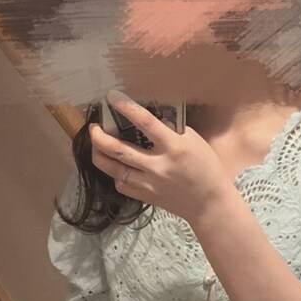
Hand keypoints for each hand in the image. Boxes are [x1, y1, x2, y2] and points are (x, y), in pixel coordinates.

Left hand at [89, 92, 229, 226]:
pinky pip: (121, 184)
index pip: (145, 123)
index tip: (112, 98)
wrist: (208, 203)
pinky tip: (115, 165)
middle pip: (119, 150)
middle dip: (99, 137)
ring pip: (113, 169)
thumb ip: (170, 130)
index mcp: (174, 147)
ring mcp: (149, 184)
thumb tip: (145, 117)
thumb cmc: (205, 167)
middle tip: (93, 128)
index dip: (126, 108)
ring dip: (98, 155)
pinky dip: (114, 173)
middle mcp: (158, 166)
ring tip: (96, 144)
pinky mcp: (144, 197)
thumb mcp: (193, 141)